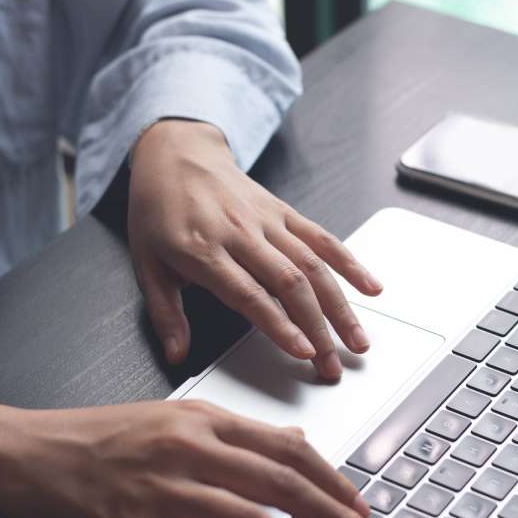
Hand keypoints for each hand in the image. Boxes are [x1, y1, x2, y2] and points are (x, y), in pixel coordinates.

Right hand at [0, 399, 381, 517]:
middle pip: (280, 483)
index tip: (358, 502)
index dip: (330, 478)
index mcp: (202, 420)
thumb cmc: (96, 436)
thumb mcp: (172, 418)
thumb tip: (292, 440)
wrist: (25, 452)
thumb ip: (233, 432)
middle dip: (334, 514)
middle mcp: (188, 449)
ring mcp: (161, 489)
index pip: (285, 447)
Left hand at [128, 120, 382, 379]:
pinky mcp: (284, 212)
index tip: (302, 352)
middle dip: (318, 328)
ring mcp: (267, 221)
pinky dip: (349, 263)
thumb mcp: (146, 264)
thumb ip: (165, 314)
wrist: (175, 153)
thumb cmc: (158, 210)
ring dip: (340, 306)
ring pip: (313, 265)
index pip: (249, 294)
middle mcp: (241, 234)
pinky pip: (322, 238)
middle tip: (333, 364)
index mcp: (204, 250)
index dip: (279, 325)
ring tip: (358, 340)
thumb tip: (177, 355)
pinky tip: (370, 287)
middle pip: (290, 284)